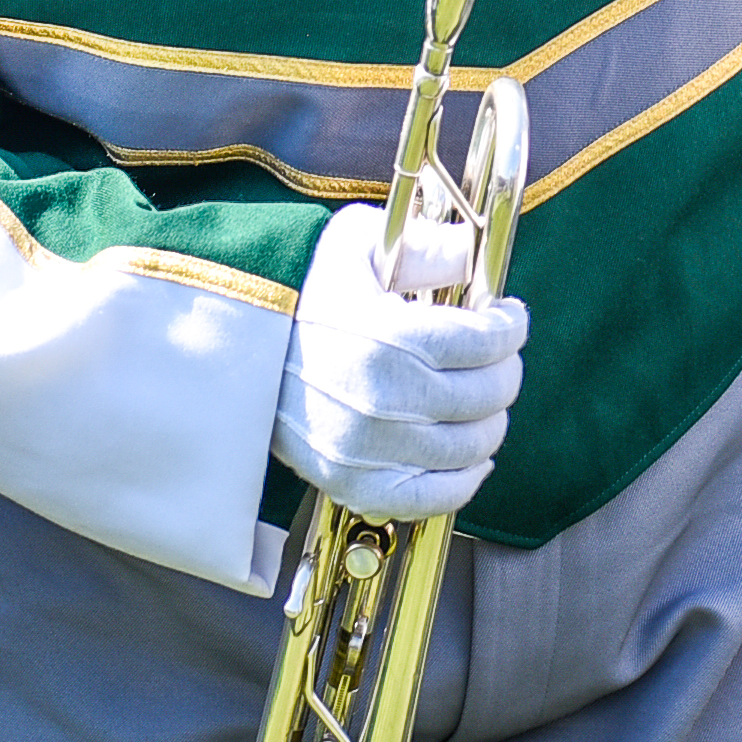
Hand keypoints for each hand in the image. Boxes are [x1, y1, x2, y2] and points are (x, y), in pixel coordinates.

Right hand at [272, 201, 525, 521]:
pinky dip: (466, 479)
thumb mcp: (356, 244)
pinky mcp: (353, 483)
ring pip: (473, 446)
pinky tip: (472, 455)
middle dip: (505, 370)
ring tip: (482, 401)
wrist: (229, 350)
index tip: (510, 320)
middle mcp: (385, 399)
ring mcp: (369, 448)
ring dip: (491, 421)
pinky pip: (434, 497)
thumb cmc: (297, 293)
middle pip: (489, 395)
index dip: (512, 329)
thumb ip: (422, 245)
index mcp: (390, 337)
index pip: (488, 342)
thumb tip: (471, 254)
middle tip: (499, 357)